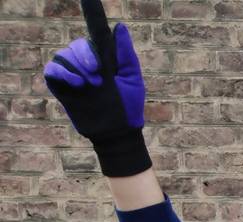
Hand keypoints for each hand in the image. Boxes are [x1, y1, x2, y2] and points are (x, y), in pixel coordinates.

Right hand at [44, 0, 149, 176]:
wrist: (117, 132)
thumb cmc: (129, 107)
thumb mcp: (132, 79)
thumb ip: (125, 54)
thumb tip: (119, 26)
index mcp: (106, 57)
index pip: (95, 29)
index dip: (90, 10)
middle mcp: (87, 62)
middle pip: (79, 44)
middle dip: (87, 56)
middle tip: (99, 74)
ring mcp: (73, 73)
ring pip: (65, 55)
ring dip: (78, 66)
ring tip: (92, 84)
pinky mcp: (61, 85)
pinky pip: (53, 68)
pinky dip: (63, 72)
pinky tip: (77, 83)